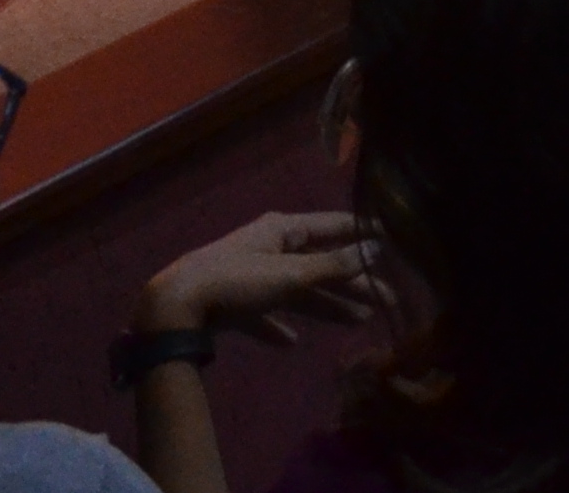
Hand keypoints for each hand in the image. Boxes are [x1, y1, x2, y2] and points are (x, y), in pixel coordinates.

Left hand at [142, 210, 391, 346]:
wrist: (175, 307)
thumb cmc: (236, 281)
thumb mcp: (290, 274)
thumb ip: (334, 266)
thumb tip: (376, 248)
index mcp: (282, 230)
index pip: (332, 225)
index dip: (361, 233)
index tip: (392, 240)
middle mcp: (270, 248)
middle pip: (319, 264)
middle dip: (352, 282)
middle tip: (386, 300)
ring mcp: (251, 276)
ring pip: (297, 289)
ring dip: (326, 305)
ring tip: (358, 321)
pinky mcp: (233, 303)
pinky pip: (264, 313)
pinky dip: (278, 327)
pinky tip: (290, 344)